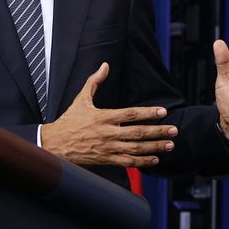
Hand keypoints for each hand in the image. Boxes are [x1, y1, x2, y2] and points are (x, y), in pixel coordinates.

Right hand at [40, 62, 178, 166]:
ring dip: (155, 147)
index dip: (148, 113)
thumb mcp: (81, 99)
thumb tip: (105, 65)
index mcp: (103, 117)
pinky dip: (142, 162)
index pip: (130, 114)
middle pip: (138, 132)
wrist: (54, 144)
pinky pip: (127, 162)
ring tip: (170, 145)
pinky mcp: (105, 160)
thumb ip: (95, 81)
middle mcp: (107, 133)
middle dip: (158, 131)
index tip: (163, 112)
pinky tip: (155, 159)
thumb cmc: (69, 121)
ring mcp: (107, 148)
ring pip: (136, 149)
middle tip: (174, 130)